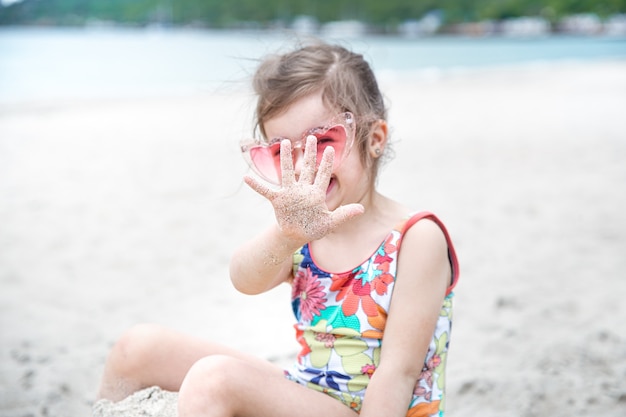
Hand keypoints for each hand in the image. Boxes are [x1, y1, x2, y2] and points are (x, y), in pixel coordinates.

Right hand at [244, 136, 363, 244]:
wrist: (296, 236)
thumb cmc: (314, 228)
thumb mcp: (330, 223)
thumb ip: (344, 215)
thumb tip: (361, 209)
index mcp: (316, 193)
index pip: (323, 175)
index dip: (326, 162)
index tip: (330, 148)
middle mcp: (303, 189)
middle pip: (307, 168)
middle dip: (309, 153)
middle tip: (311, 137)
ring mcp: (289, 193)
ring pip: (288, 172)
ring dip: (287, 158)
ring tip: (287, 142)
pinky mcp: (278, 200)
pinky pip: (265, 191)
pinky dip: (256, 185)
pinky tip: (246, 177)